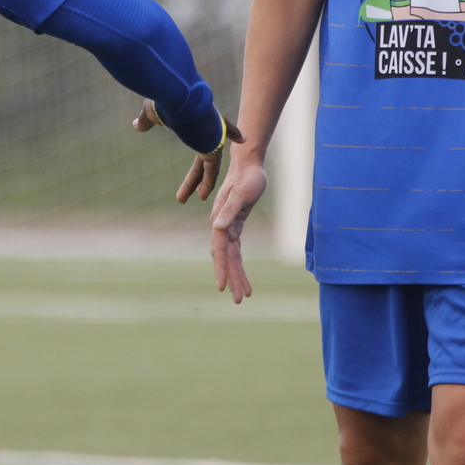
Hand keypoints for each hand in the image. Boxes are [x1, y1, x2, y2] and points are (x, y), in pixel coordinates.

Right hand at [131, 100, 242, 202]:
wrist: (179, 96)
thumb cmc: (167, 100)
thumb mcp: (153, 112)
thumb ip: (147, 121)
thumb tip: (136, 126)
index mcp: (201, 116)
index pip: (219, 126)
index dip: (230, 132)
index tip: (241, 138)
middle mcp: (211, 127)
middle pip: (208, 154)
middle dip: (202, 171)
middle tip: (201, 185)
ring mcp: (214, 138)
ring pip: (210, 165)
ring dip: (204, 183)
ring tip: (201, 198)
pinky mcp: (213, 147)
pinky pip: (212, 169)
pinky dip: (207, 182)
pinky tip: (203, 195)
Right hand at [208, 151, 266, 302]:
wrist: (248, 165)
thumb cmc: (247, 177)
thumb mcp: (241, 193)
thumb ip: (229, 210)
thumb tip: (217, 228)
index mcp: (220, 219)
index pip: (220, 250)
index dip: (222, 269)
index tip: (223, 286)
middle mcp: (221, 225)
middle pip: (225, 257)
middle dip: (232, 278)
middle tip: (239, 300)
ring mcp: (228, 226)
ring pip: (231, 256)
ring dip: (236, 275)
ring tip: (244, 294)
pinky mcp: (236, 225)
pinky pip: (236, 250)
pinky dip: (239, 263)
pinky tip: (243, 276)